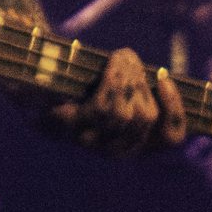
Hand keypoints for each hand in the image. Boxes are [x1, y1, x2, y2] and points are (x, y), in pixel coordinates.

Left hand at [32, 47, 187, 155]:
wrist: (36, 78)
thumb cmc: (84, 80)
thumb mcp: (120, 81)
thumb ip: (141, 84)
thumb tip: (158, 80)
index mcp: (135, 142)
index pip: (171, 138)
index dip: (175, 110)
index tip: (165, 80)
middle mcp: (115, 149)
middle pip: (145, 116)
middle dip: (140, 82)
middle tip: (128, 64)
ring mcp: (90, 142)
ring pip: (123, 113)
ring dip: (124, 78)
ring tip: (117, 61)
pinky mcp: (68, 129)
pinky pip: (101, 108)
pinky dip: (111, 81)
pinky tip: (111, 63)